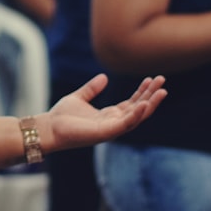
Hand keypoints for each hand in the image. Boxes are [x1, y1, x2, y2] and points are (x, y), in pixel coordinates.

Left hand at [44, 74, 165, 151]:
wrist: (48, 128)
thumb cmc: (62, 116)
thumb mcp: (79, 98)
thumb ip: (92, 89)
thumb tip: (104, 77)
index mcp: (109, 116)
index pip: (132, 103)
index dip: (142, 91)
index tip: (151, 78)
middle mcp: (113, 123)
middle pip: (138, 109)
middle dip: (151, 96)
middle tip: (162, 80)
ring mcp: (111, 130)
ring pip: (137, 117)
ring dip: (150, 105)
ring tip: (161, 91)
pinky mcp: (105, 133)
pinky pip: (125, 124)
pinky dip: (136, 114)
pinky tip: (145, 103)